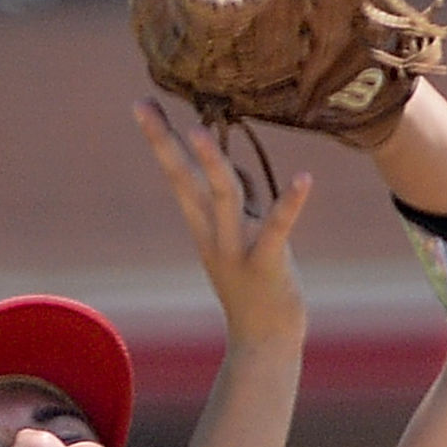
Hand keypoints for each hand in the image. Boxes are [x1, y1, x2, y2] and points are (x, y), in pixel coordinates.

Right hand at [134, 99, 311, 354]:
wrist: (264, 343)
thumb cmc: (255, 289)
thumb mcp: (242, 238)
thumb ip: (241, 203)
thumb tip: (237, 168)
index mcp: (204, 227)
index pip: (178, 176)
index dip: (160, 140)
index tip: (141, 104)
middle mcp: (213, 235)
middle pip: (184, 181)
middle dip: (164, 144)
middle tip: (141, 106)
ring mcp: (238, 249)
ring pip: (222, 198)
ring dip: (210, 165)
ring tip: (198, 131)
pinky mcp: (268, 263)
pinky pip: (277, 227)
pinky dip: (290, 203)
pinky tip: (305, 178)